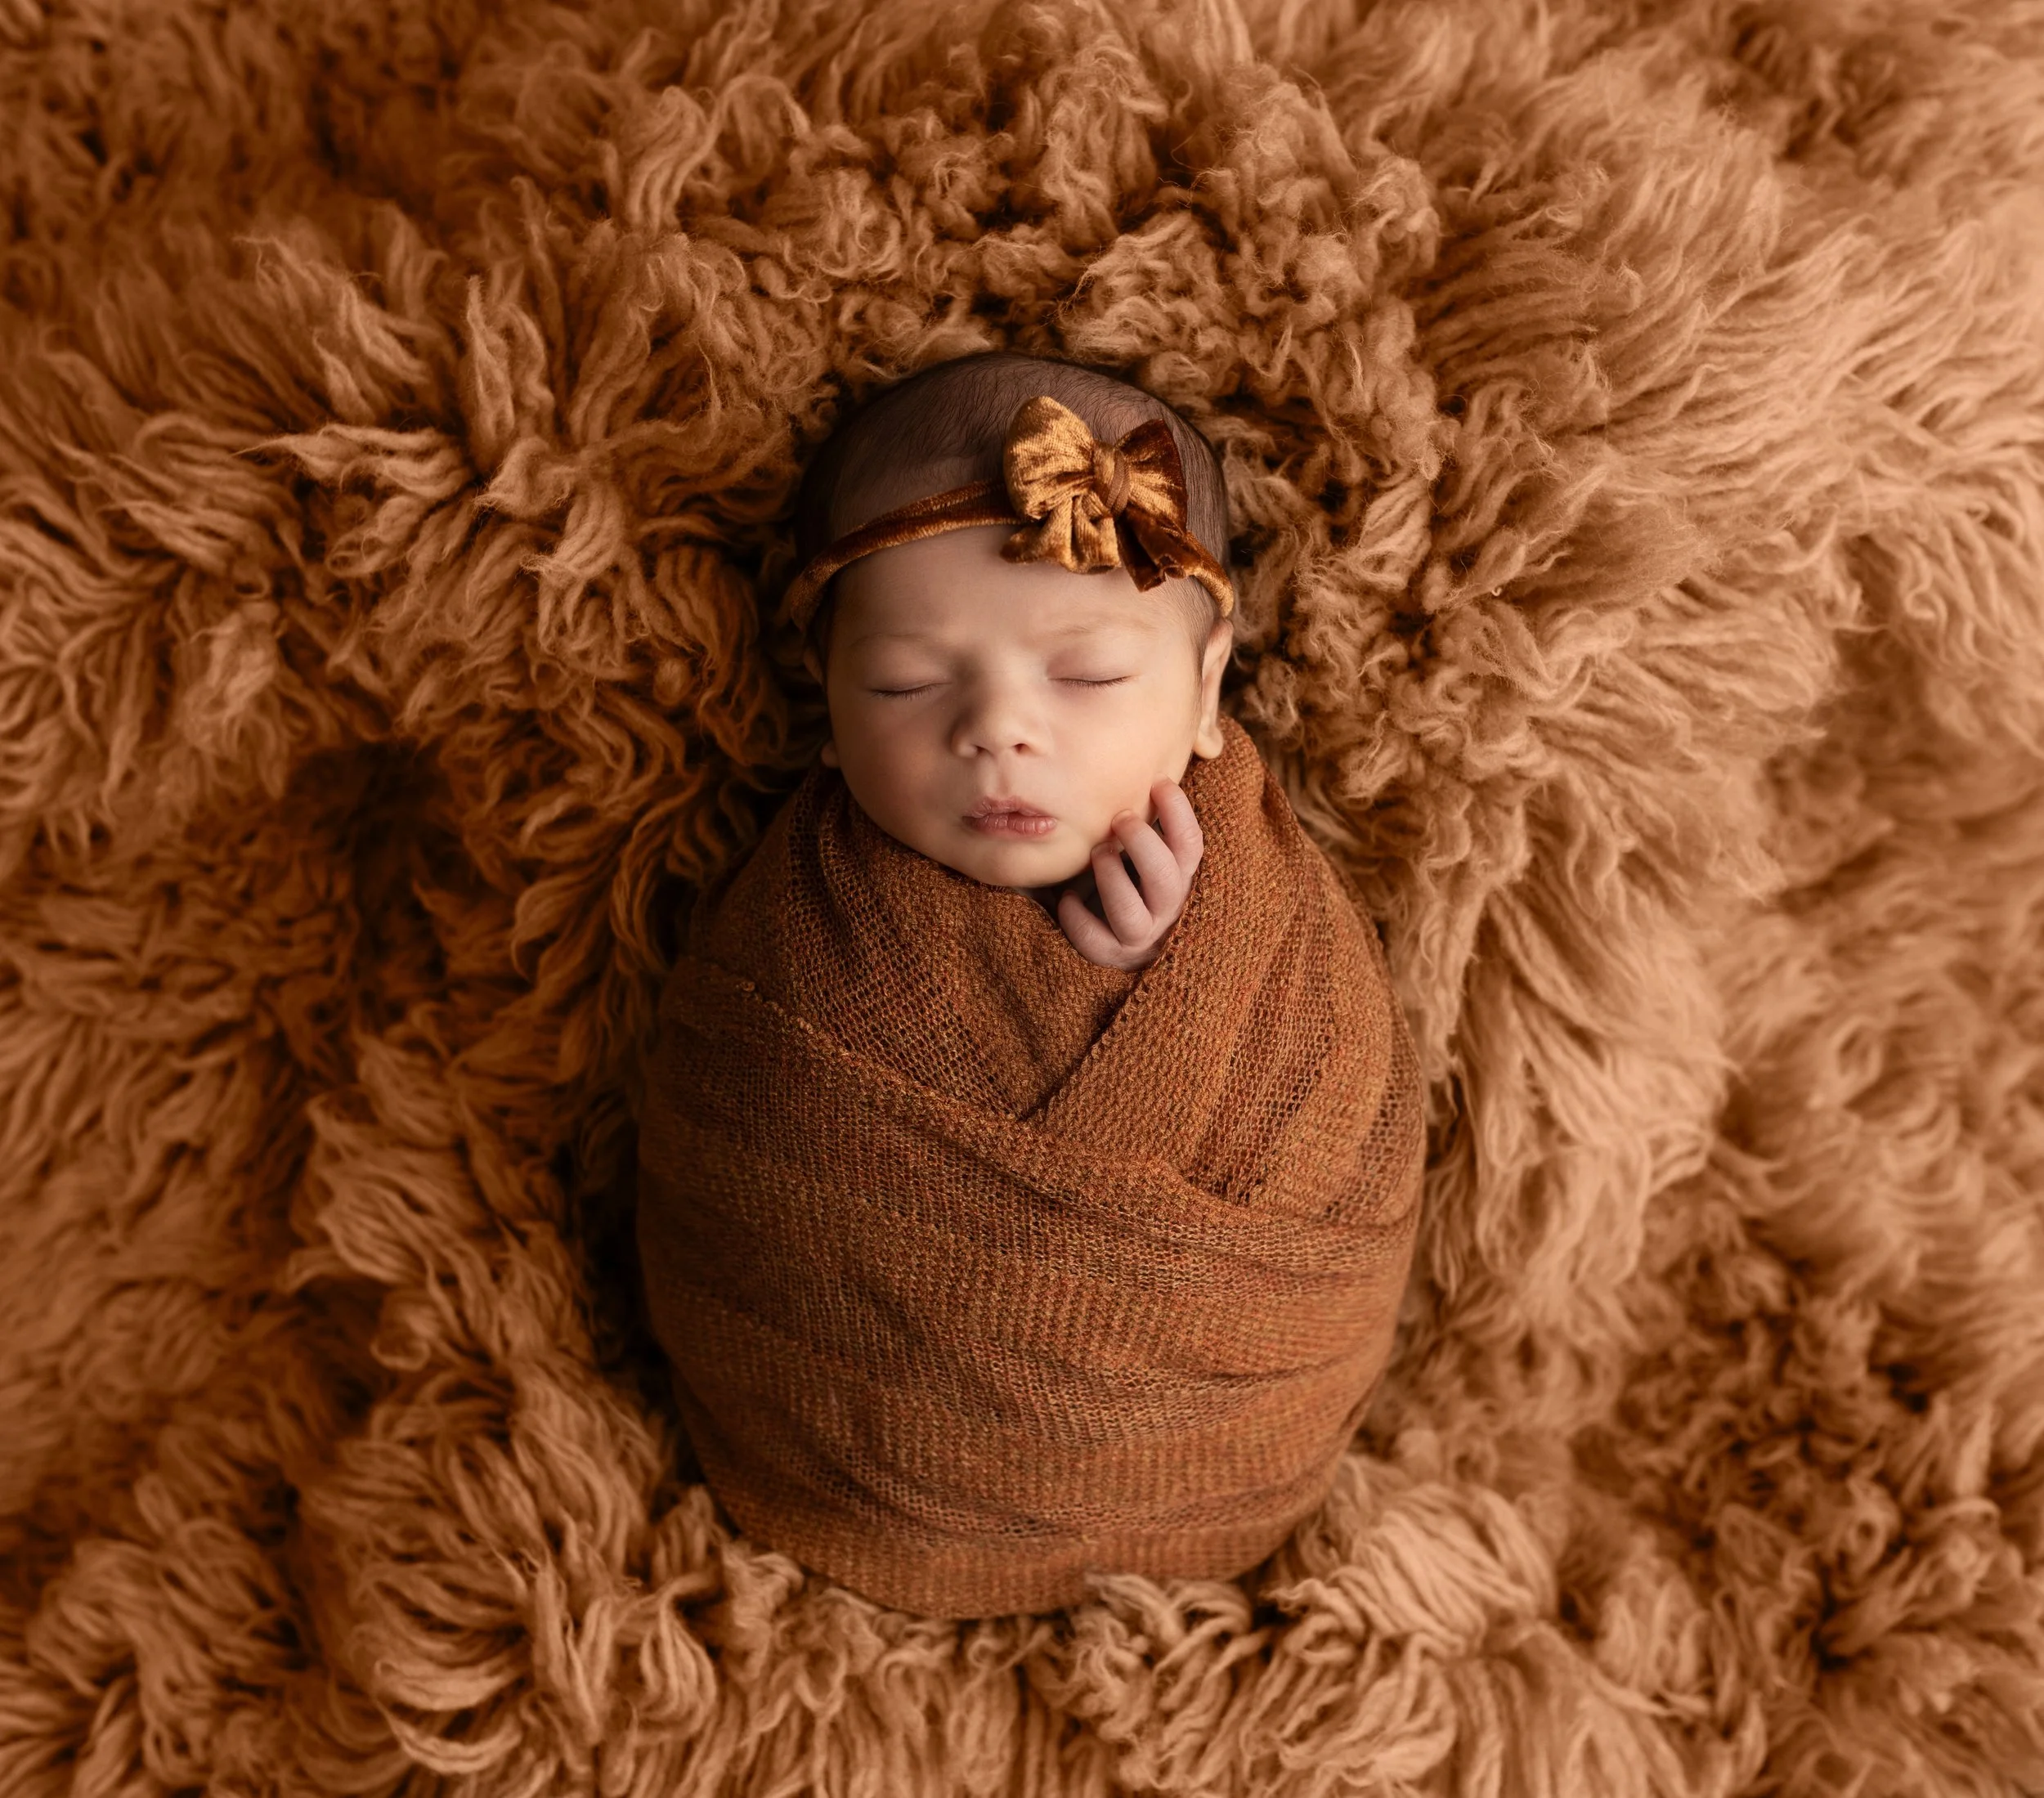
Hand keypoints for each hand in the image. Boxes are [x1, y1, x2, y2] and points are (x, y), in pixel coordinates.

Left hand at [1055, 778, 1203, 970]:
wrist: (1128, 945)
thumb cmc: (1137, 883)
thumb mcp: (1154, 851)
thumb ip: (1158, 815)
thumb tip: (1177, 758)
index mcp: (1181, 879)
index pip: (1191, 846)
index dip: (1178, 813)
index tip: (1159, 783)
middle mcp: (1167, 910)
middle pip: (1166, 879)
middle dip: (1142, 843)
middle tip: (1120, 819)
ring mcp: (1141, 936)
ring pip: (1132, 914)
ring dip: (1112, 878)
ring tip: (1097, 853)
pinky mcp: (1112, 956)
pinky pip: (1095, 942)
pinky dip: (1078, 919)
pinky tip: (1067, 899)